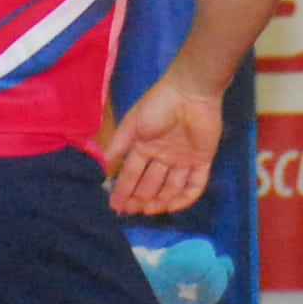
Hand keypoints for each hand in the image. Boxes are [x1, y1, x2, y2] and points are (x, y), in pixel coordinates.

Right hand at [103, 73, 224, 214]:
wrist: (191, 93)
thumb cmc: (157, 107)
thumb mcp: (131, 126)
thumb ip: (117, 147)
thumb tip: (100, 167)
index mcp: (145, 147)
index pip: (132, 174)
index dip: (124, 191)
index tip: (115, 208)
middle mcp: (163, 156)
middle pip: (151, 184)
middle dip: (140, 199)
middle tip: (133, 211)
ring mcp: (183, 160)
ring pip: (171, 188)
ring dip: (160, 201)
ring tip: (149, 210)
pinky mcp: (202, 160)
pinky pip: (195, 184)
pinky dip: (185, 198)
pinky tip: (172, 205)